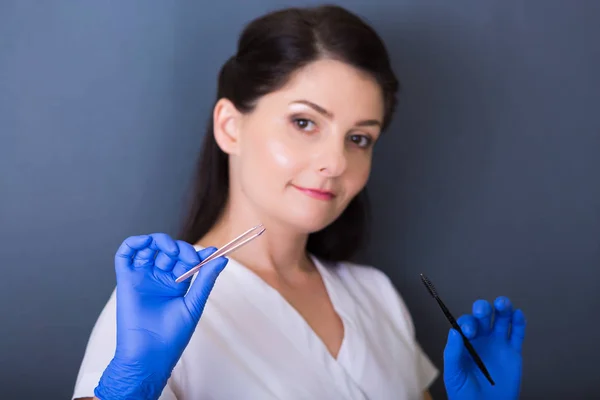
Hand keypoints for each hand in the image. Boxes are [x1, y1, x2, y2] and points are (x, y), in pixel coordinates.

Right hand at [94, 233, 227, 399]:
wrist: (149, 355)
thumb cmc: (172, 336)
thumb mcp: (193, 304)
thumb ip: (205, 279)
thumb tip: (222, 258)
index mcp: (176, 283)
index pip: (187, 259)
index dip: (197, 253)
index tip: (212, 252)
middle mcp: (159, 278)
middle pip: (169, 250)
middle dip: (181, 248)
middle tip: (189, 258)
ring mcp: (142, 277)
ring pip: (149, 247)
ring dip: (160, 241)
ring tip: (171, 251)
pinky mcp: (126, 280)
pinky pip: (125, 255)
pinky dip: (134, 243)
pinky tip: (147, 243)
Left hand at [443, 296, 525, 399]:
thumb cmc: (464, 393)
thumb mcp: (453, 374)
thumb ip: (453, 353)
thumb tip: (454, 331)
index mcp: (465, 342)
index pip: (466, 323)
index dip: (468, 323)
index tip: (470, 332)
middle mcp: (481, 339)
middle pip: (483, 316)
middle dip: (483, 308)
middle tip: (483, 311)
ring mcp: (498, 344)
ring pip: (501, 320)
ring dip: (503, 308)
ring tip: (503, 303)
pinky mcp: (513, 353)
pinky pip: (517, 334)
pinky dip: (519, 323)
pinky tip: (518, 315)